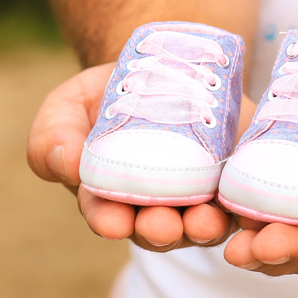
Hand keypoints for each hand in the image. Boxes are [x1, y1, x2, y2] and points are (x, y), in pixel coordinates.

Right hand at [27, 63, 242, 250]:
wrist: (165, 66)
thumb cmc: (106, 93)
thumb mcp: (67, 105)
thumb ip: (52, 136)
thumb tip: (66, 164)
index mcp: (106, 196)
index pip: (104, 215)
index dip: (108, 221)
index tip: (112, 222)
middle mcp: (152, 207)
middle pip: (155, 231)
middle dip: (158, 232)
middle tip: (161, 224)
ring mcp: (195, 198)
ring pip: (200, 226)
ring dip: (202, 228)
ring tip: (203, 220)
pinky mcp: (233, 181)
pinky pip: (242, 204)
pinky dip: (243, 208)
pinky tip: (244, 202)